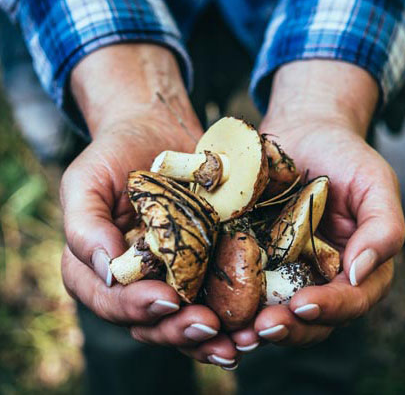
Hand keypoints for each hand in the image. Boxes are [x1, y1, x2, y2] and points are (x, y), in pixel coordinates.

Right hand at [60, 44, 238, 366]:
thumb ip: (84, 225)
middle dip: (178, 330)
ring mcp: (168, 275)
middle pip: (149, 322)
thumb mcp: (86, 181)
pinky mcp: (200, 264)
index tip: (168, 299)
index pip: (110, 301)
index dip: (135, 307)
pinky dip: (229, 314)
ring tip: (236, 341)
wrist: (156, 132)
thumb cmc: (113, 154)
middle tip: (209, 327)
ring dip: (208, 337)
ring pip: (183, 319)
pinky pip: (212, 295)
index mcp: (95, 269)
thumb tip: (107, 269)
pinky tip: (251, 322)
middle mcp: (132, 281)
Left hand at [232, 60, 404, 348]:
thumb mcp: (374, 184)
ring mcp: (286, 270)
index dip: (332, 308)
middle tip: (262, 328)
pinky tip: (214, 308)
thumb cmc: (344, 156)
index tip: (304, 305)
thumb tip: (361, 273)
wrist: (303, 132)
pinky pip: (245, 287)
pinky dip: (233, 303)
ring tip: (236, 333)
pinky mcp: (255, 257)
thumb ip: (383, 227)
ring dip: (257, 328)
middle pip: (312, 320)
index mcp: (356, 266)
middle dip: (289, 329)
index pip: (352, 300)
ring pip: (276, 312)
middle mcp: (321, 276)